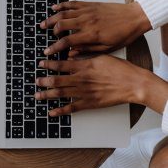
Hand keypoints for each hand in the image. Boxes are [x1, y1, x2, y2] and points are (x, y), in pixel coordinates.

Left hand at [35, 55, 167, 115]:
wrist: (132, 84)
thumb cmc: (119, 69)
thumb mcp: (101, 56)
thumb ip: (84, 56)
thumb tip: (71, 54)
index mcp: (83, 66)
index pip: (61, 65)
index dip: (49, 64)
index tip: (41, 63)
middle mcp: (81, 79)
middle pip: (57, 80)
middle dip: (44, 81)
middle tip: (35, 81)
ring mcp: (84, 93)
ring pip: (61, 94)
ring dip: (47, 94)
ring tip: (37, 95)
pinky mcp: (89, 104)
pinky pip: (72, 108)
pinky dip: (60, 111)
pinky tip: (52, 112)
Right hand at [40, 1, 150, 55]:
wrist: (134, 17)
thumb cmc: (123, 34)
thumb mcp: (107, 48)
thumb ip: (87, 50)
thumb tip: (71, 54)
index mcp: (90, 34)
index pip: (66, 42)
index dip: (54, 47)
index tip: (48, 51)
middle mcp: (86, 22)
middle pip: (61, 25)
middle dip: (50, 30)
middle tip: (43, 33)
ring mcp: (87, 11)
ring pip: (64, 13)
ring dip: (52, 18)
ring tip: (44, 22)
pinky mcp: (89, 4)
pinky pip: (72, 3)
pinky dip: (62, 5)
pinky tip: (54, 7)